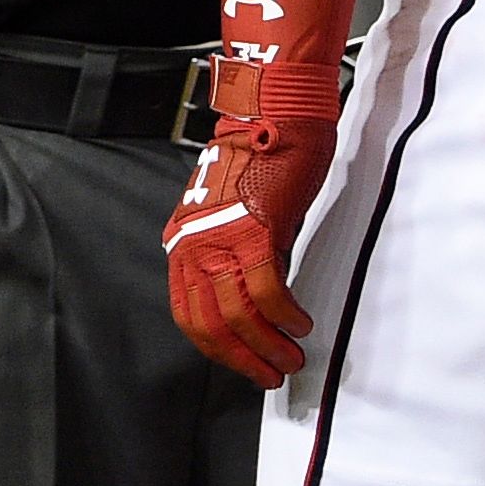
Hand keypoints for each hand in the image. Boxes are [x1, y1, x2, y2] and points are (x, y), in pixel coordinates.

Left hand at [162, 112, 333, 385]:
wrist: (279, 111)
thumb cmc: (263, 156)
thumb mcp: (234, 213)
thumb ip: (233, 254)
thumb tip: (253, 303)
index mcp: (184, 239)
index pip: (189, 314)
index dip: (218, 349)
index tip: (245, 365)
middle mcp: (194, 240)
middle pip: (211, 322)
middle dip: (244, 358)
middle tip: (271, 374)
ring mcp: (221, 234)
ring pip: (238, 313)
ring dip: (268, 345)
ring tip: (291, 357)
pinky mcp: (254, 226)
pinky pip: (267, 289)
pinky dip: (285, 315)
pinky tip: (300, 323)